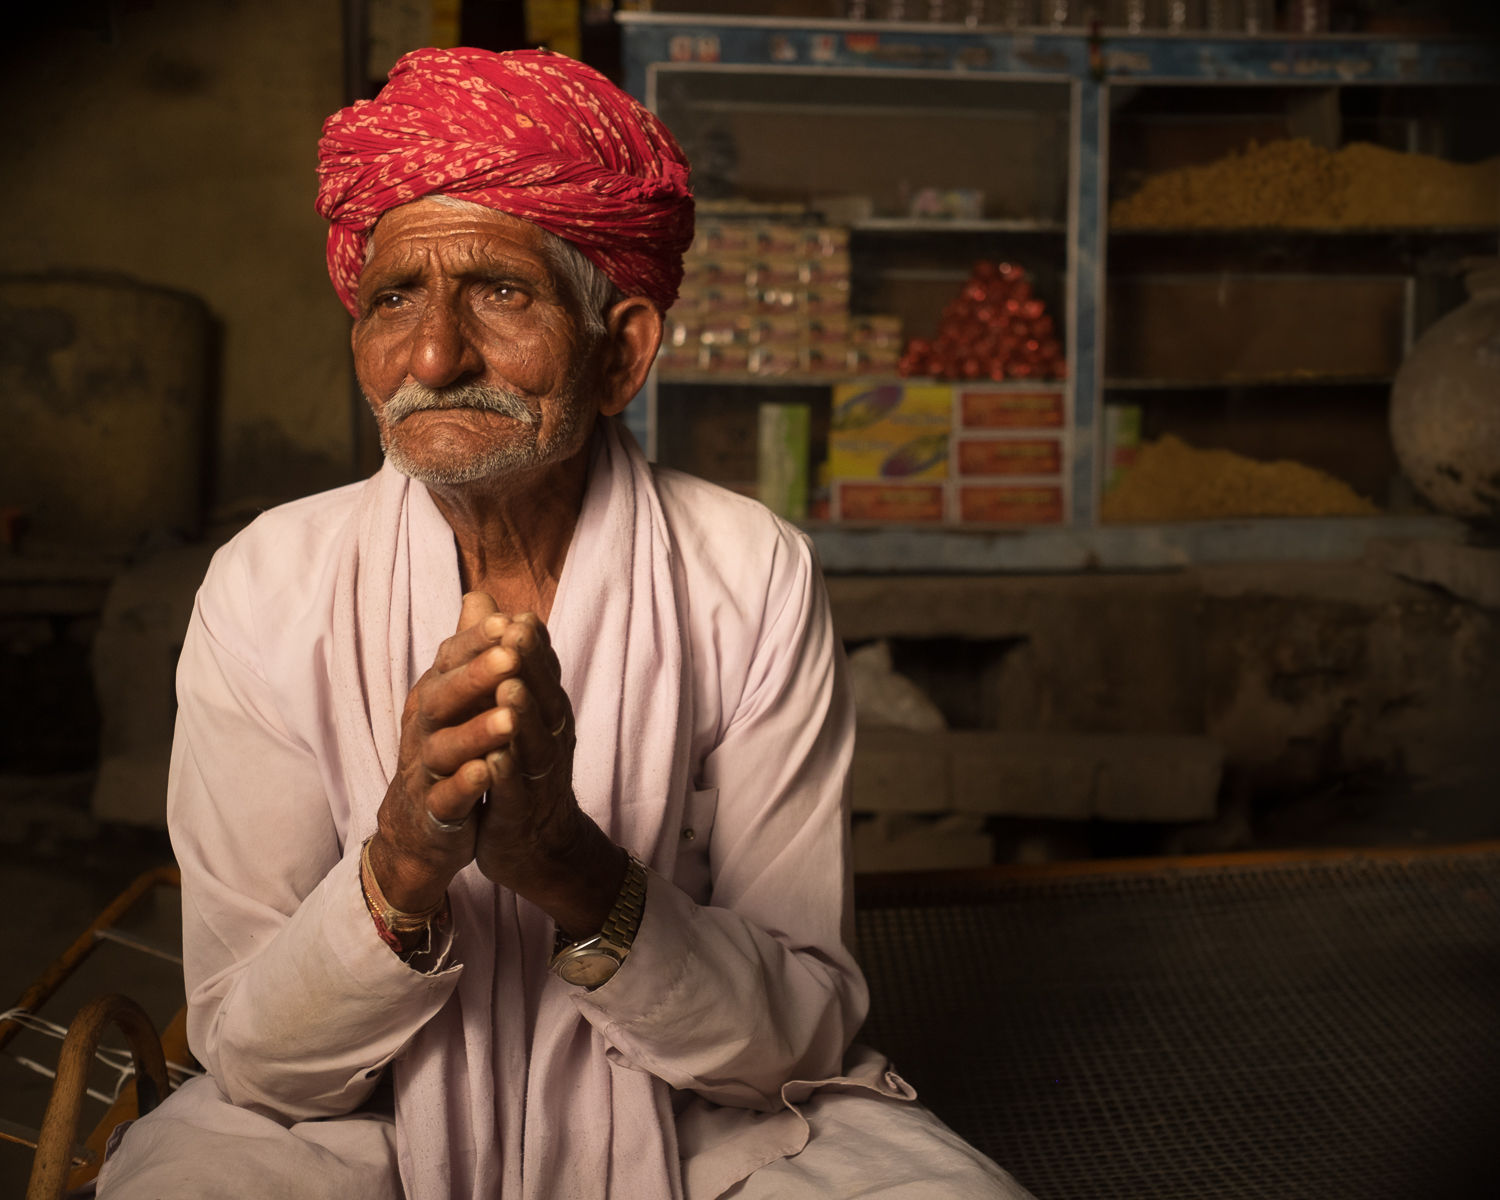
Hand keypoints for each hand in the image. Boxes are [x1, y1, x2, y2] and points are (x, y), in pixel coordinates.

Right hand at [368, 592, 533, 912]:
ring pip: (445, 748)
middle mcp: (424, 728)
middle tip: (510, 657)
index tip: (510, 620)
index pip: (452, 660)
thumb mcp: (457, 698)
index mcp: (436, 696)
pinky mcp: (433, 812)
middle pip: (444, 697)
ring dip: (476, 732)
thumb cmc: (446, 750)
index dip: (478, 641)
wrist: (419, 828)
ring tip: (508, 720)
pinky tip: (488, 774)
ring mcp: (425, 771)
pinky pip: (446, 798)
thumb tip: (482, 595)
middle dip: (476, 677)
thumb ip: (471, 651)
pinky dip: (465, 786)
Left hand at [471, 613, 626, 938]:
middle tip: (516, 637)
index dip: (533, 647)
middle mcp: (549, 741)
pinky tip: (494, 761)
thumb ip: (504, 656)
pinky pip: (512, 795)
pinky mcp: (517, 816)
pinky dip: (505, 777)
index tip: (520, 615)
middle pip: (544, 701)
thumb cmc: (524, 768)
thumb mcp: (518, 710)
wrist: (538, 844)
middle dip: (531, 668)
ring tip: (509, 690)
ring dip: (522, 717)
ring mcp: (536, 780)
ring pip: (533, 745)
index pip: (543, 674)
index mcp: (548, 714)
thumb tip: (484, 599)